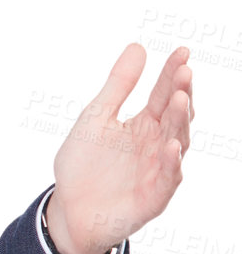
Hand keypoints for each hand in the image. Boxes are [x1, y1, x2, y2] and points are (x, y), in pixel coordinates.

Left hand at [46, 43, 192, 253]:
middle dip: (181, 94)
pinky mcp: (154, 196)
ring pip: (177, 142)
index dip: (172, 73)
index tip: (181, 51)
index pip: (164, 94)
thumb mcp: (97, 117)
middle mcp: (158, 144)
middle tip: (184, 71)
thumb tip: (138, 46)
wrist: (69, 207)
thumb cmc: (85, 163)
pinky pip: (167, 177)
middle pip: (175, 115)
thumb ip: (118, 85)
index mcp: (145, 124)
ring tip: (179, 99)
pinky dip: (170, 162)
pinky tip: (171, 145)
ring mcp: (158, 169)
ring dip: (180, 122)